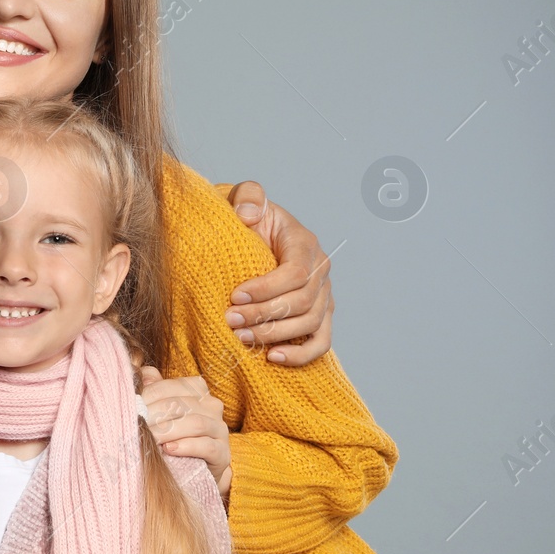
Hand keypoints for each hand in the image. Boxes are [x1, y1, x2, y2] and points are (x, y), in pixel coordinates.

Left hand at [140, 366, 231, 497]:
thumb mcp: (162, 411)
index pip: (168, 386)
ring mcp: (220, 429)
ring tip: (150, 438)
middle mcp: (212, 406)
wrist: (193, 468)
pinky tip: (169, 449)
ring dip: (168, 431)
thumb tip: (139, 374)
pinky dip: (186, 446)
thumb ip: (152, 388)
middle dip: (154, 414)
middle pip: (180, 404)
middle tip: (137, 424)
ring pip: (195, 423)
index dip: (148, 396)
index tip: (131, 406)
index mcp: (196, 389)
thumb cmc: (172, 435)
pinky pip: (207, 446)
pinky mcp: (223, 453)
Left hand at [225, 182, 334, 365]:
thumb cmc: (247, 217)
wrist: (253, 235)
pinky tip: (272, 357)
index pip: (296, 272)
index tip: (235, 296)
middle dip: (264, 314)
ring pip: (309, 324)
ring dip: (274, 334)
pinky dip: (300, 354)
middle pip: (302, 302)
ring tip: (241, 337)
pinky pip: (321, 341)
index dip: (267, 288)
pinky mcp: (320, 316)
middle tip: (230, 319)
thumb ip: (247, 196)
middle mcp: (321, 270)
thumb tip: (249, 214)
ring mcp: (324, 296)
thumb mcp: (244, 197)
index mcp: (305, 243)